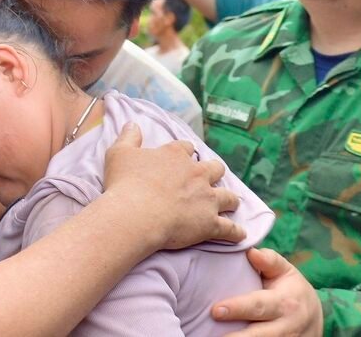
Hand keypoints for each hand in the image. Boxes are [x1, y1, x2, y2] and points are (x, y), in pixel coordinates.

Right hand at [103, 122, 243, 249]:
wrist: (135, 215)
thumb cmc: (125, 184)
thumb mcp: (119, 154)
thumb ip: (128, 137)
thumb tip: (132, 124)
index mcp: (176, 155)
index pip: (187, 149)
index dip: (186, 154)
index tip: (183, 159)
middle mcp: (197, 173)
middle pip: (215, 168)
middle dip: (214, 172)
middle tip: (210, 179)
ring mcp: (207, 198)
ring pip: (228, 196)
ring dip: (230, 200)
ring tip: (231, 204)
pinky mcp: (210, 223)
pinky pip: (229, 229)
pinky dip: (235, 232)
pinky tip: (240, 235)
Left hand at [213, 248, 323, 336]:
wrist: (317, 318)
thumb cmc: (293, 291)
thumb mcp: (286, 272)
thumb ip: (269, 261)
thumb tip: (251, 252)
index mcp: (285, 302)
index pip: (259, 306)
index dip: (238, 308)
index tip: (216, 310)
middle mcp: (286, 326)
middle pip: (259, 334)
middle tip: (214, 333)